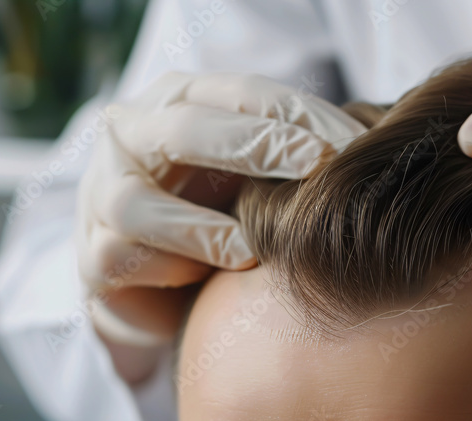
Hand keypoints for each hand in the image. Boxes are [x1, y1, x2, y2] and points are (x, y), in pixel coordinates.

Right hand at [76, 72, 366, 381]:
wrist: (151, 275)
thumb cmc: (215, 208)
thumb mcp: (255, 172)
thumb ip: (294, 156)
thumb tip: (376, 151)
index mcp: (180, 100)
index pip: (245, 94)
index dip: (303, 116)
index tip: (359, 141)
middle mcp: (133, 134)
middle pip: (189, 128)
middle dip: (260, 146)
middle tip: (321, 167)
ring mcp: (104, 193)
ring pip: (139, 200)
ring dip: (204, 227)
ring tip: (253, 248)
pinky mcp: (94, 254)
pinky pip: (126, 256)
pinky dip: (174, 266)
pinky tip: (213, 276)